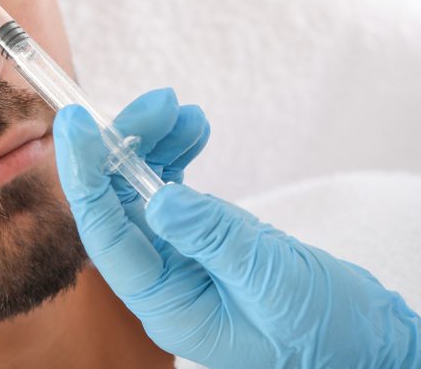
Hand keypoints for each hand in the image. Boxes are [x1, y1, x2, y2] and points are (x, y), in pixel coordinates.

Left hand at [53, 88, 420, 367]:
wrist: (365, 340)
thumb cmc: (323, 329)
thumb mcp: (270, 282)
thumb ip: (214, 239)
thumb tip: (159, 197)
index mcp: (163, 303)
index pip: (105, 234)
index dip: (85, 176)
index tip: (75, 125)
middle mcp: (159, 279)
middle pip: (118, 203)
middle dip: (127, 146)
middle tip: (158, 102)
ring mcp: (177, 257)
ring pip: (142, 189)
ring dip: (154, 143)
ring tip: (180, 109)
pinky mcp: (198, 239)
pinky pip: (171, 189)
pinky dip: (177, 155)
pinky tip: (194, 128)